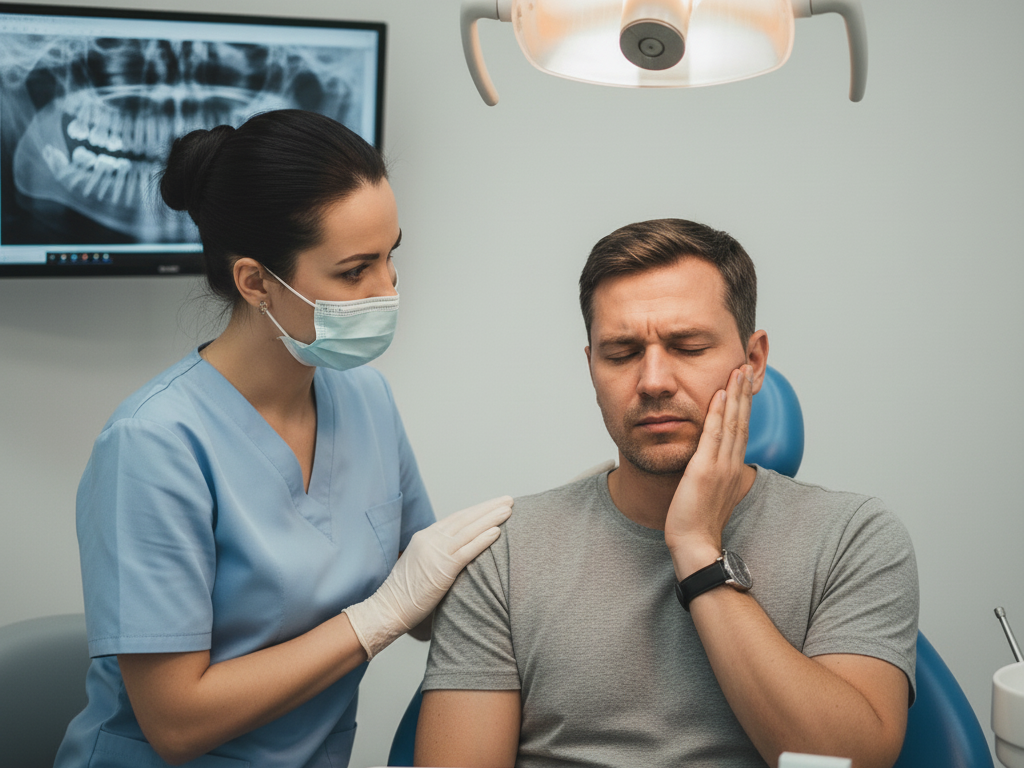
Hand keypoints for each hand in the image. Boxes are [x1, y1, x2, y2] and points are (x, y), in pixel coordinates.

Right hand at [343, 496, 512, 657]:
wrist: (388, 608)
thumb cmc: (404, 594)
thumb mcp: (419, 565)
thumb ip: (436, 555)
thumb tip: (453, 556)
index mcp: (425, 537)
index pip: (456, 519)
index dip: (476, 511)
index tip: (492, 505)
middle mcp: (431, 539)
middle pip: (465, 518)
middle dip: (488, 508)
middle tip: (507, 500)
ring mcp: (436, 552)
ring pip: (469, 530)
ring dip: (491, 518)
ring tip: (508, 509)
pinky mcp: (442, 568)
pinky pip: (467, 550)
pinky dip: (483, 539)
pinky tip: (497, 532)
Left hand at [665, 365, 753, 579]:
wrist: (694, 545)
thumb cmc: (697, 524)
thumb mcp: (708, 493)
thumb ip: (712, 475)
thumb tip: (709, 466)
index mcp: (732, 469)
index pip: (740, 429)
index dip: (744, 405)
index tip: (744, 383)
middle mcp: (731, 464)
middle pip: (741, 420)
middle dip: (744, 392)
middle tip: (746, 365)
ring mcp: (720, 466)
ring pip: (731, 422)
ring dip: (735, 394)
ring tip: (738, 369)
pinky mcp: (705, 470)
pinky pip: (713, 435)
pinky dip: (717, 413)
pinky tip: (720, 394)